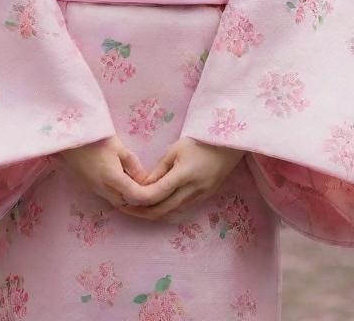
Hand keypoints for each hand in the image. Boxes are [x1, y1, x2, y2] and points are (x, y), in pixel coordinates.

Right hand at [55, 135, 155, 212]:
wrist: (68, 138)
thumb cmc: (94, 138)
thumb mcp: (118, 147)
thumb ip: (133, 165)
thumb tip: (145, 180)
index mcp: (112, 178)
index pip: (136, 196)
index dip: (150, 197)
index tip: (161, 192)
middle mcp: (103, 189)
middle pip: (128, 205)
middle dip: (144, 206)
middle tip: (158, 200)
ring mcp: (96, 190)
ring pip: (119, 204)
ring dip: (133, 204)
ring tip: (148, 197)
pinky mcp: (92, 188)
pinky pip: (111, 199)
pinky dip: (124, 199)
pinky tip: (131, 191)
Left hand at [117, 137, 244, 221]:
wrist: (228, 144)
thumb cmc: (200, 142)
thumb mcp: (176, 150)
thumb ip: (160, 169)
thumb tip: (144, 185)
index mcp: (183, 175)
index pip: (157, 194)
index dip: (139, 199)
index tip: (125, 198)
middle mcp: (192, 190)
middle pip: (162, 210)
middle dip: (142, 212)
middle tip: (126, 208)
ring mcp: (199, 196)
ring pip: (171, 211)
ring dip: (153, 212)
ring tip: (136, 208)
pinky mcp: (204, 198)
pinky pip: (181, 208)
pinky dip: (166, 209)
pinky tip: (156, 205)